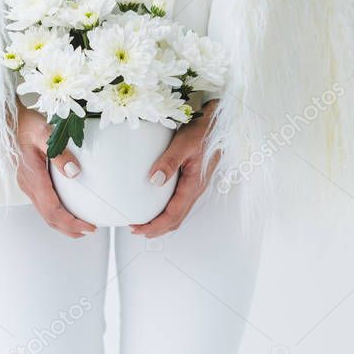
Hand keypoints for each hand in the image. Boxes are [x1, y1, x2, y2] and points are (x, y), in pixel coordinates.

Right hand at [15, 105, 96, 238]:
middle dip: (69, 228)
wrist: (10, 120)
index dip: (71, 223)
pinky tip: (68, 210)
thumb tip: (74, 172)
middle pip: (49, 218)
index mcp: (33, 178)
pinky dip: (57, 213)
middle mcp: (29, 185)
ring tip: (81, 227)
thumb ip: (59, 153)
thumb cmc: (27, 125)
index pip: (53, 210)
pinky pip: (44, 204)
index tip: (88, 226)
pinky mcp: (30, 182)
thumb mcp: (45, 133)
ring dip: (63, 224)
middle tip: (89, 230)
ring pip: (45, 213)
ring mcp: (28, 185)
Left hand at [131, 101, 220, 238]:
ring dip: (161, 222)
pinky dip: (166, 211)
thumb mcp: (184, 143)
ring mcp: (194, 186)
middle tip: (135, 230)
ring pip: (178, 213)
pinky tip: (155, 205)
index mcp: (195, 185)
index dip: (155, 226)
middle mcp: (196, 189)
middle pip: (176, 220)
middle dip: (156, 229)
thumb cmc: (203, 130)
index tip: (138, 228)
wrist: (218, 122)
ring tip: (143, 222)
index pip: (174, 215)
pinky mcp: (192, 181)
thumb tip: (154, 181)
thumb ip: (169, 162)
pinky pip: (179, 203)